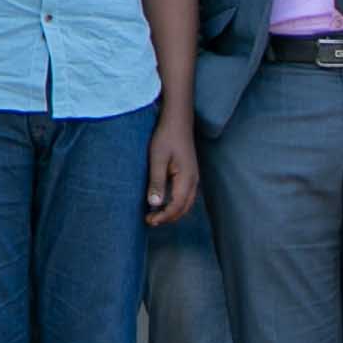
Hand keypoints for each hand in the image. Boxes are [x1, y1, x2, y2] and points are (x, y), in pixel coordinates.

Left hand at [143, 107, 200, 230]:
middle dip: (168, 218)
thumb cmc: (166, 137)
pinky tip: (163, 202)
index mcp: (186, 178)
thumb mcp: (157, 159)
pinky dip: (175, 203)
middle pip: (183, 208)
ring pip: (186, 203)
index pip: (176, 206)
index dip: (163, 217)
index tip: (149, 220)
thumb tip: (154, 204)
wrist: (177, 121)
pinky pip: (185, 195)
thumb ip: (156, 182)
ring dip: (172, 212)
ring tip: (155, 215)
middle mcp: (193, 181)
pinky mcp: (190, 174)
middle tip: (150, 221)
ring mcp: (193, 177)